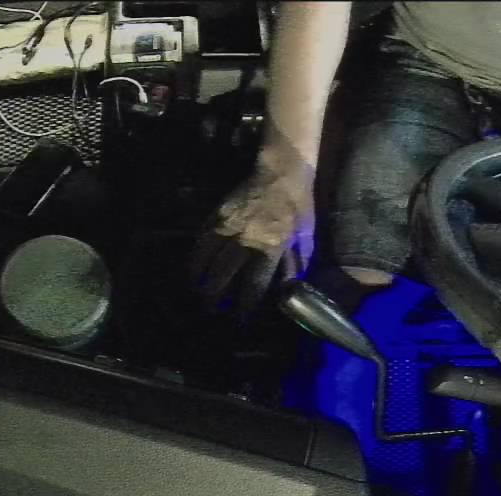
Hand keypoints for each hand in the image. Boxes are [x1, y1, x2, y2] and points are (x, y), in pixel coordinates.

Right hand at [189, 155, 315, 315]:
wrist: (281, 170)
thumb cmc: (298, 204)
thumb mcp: (306, 236)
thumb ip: (297, 263)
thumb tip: (290, 287)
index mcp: (270, 247)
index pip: (254, 284)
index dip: (246, 305)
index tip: (241, 319)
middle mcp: (245, 239)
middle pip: (222, 275)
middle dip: (214, 296)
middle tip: (211, 309)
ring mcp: (228, 226)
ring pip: (205, 257)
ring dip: (198, 278)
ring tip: (196, 291)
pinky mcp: (217, 214)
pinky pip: (201, 238)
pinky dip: (196, 254)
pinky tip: (194, 266)